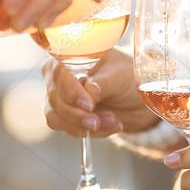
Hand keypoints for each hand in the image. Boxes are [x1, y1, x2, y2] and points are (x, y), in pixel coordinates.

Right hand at [42, 49, 158, 136]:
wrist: (135, 98)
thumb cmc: (126, 77)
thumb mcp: (120, 75)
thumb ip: (103, 82)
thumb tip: (90, 90)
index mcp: (67, 57)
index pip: (58, 73)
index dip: (71, 92)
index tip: (89, 105)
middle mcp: (57, 77)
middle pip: (55, 99)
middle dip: (78, 114)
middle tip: (98, 121)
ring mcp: (58, 99)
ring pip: (57, 118)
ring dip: (84, 125)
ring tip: (112, 121)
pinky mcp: (64, 117)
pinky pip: (68, 129)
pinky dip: (89, 131)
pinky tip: (110, 126)